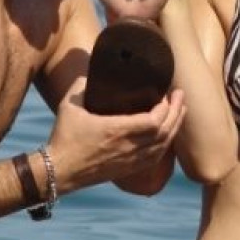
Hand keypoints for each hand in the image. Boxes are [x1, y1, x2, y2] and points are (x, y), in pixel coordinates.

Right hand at [46, 76, 185, 193]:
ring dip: (175, 127)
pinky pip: (156, 158)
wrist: (58, 171)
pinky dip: (166, 144)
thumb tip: (90, 67)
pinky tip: (168, 135)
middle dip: (177, 112)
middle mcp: (127, 147)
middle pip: (164, 131)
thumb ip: (81, 85)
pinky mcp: (128, 170)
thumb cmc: (64, 138)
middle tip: (181, 96)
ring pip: (163, 145)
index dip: (166, 107)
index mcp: (116, 130)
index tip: (167, 94)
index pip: (154, 120)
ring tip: (180, 112)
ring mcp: (130, 161)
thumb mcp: (69, 106)